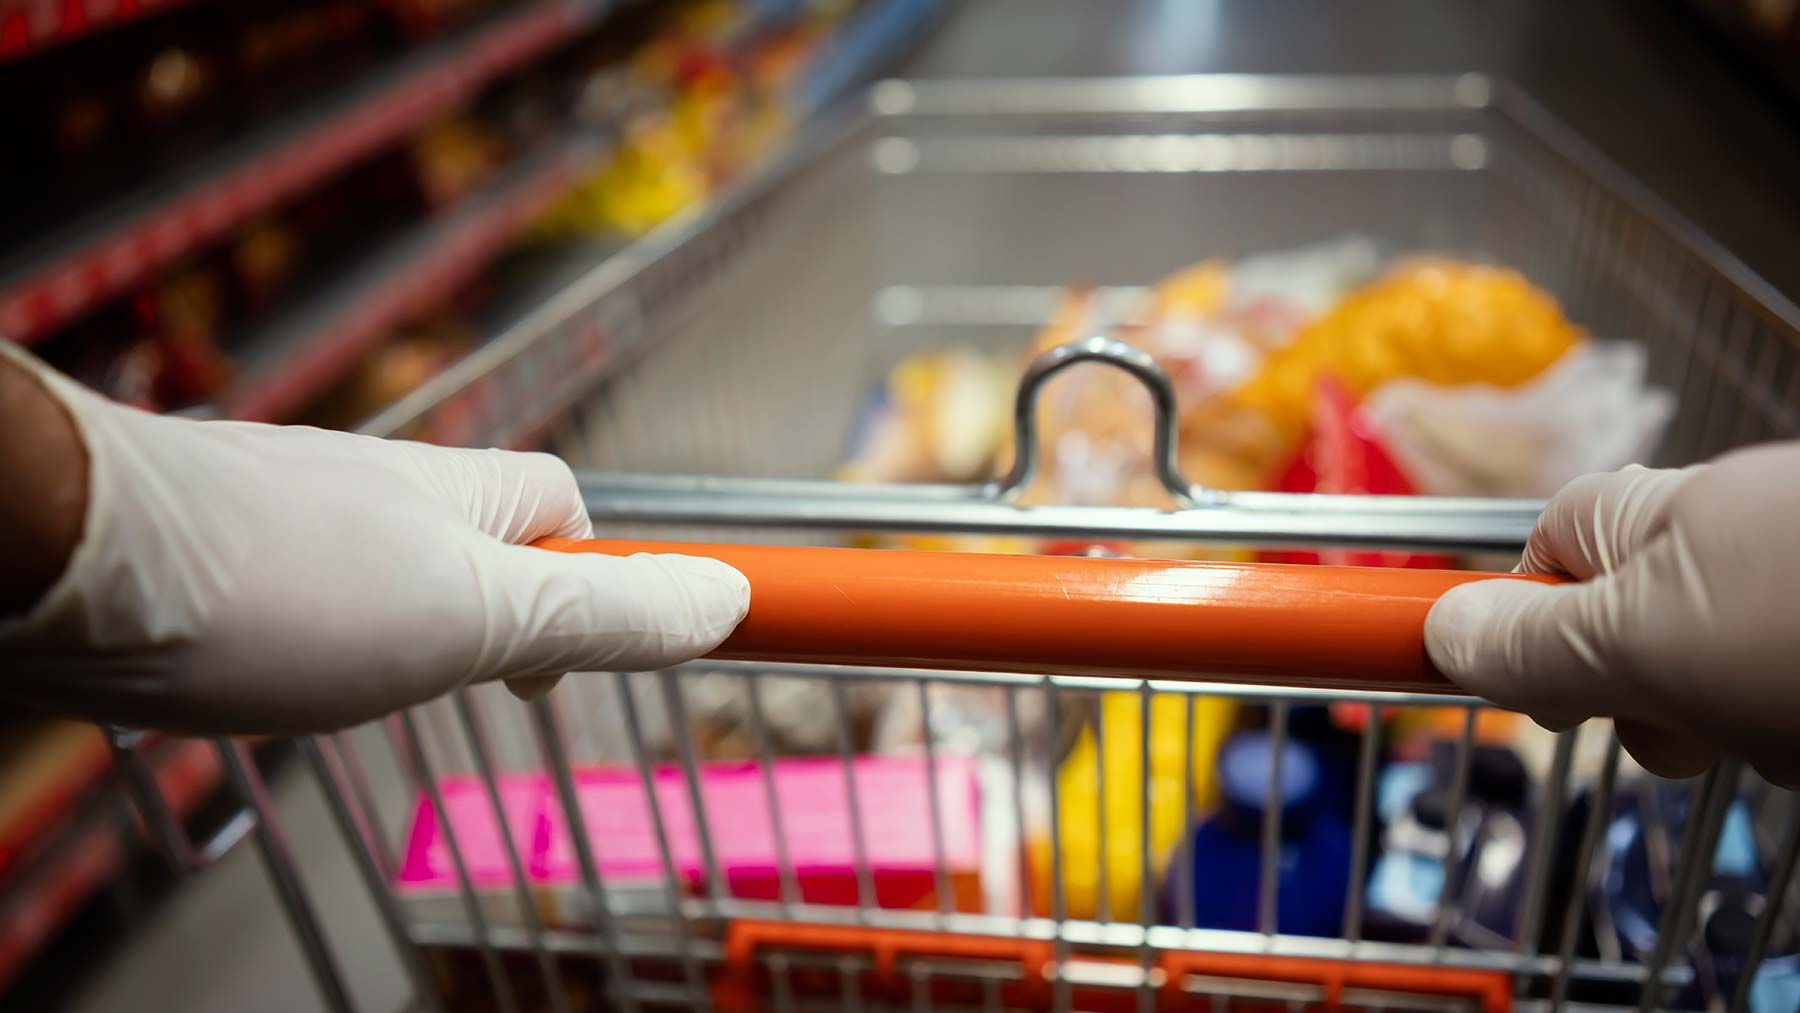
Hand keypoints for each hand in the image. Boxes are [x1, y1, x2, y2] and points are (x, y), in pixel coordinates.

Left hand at [0, 345, 748, 733]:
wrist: (66, 557)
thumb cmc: (284, 587)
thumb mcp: (479, 618)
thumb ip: (601, 616)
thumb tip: (727, 597)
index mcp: (467, 492)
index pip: (567, 512)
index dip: (593, 581)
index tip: (572, 665)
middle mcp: (385, 489)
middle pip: (479, 548)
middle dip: (488, 625)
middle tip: (459, 691)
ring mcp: (296, 513)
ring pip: (386, 577)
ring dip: (394, 639)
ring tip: (354, 695)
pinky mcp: (220, 550)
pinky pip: (301, 592)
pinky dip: (309, 640)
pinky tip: (267, 676)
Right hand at [1425, 443, 1799, 786]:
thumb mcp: (1642, 644)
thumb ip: (1533, 645)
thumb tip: (1444, 632)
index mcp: (1657, 509)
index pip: (1552, 539)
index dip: (1523, 613)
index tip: (1533, 688)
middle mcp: (1728, 531)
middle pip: (1636, 624)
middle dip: (1644, 700)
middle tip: (1673, 731)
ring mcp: (1788, 579)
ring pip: (1721, 672)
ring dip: (1731, 724)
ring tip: (1774, 733)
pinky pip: (1786, 685)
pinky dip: (1793, 723)